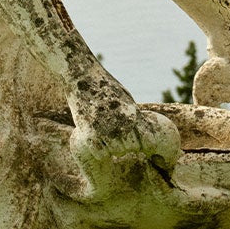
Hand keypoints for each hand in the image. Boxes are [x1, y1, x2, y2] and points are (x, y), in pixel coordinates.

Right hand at [68, 67, 180, 183]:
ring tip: (105, 141)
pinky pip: (99, 153)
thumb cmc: (104, 86)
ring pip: (116, 151)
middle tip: (117, 141)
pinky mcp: (89, 131)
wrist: (82, 76)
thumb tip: (143, 128)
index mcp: (132, 112)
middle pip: (131, 147)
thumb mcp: (124, 98)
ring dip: (111, 149)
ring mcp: (106, 127)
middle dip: (127, 147)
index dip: (146, 145)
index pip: (148, 138)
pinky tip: (95, 142)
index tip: (141, 145)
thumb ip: (133, 114)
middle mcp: (122, 121)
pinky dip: (98, 151)